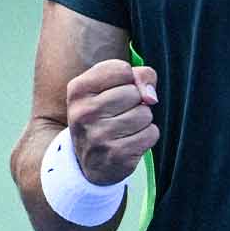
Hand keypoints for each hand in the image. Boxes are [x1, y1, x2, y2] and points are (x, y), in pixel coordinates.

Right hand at [65, 60, 157, 184]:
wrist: (90, 161)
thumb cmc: (106, 114)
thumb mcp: (113, 86)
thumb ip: (139, 75)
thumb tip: (151, 98)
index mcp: (78, 90)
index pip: (122, 70)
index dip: (128, 80)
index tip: (114, 92)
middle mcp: (83, 112)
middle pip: (134, 92)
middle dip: (135, 102)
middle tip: (117, 115)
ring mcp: (98, 135)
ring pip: (145, 113)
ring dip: (142, 121)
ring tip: (123, 129)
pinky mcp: (116, 154)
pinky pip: (151, 134)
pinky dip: (146, 137)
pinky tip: (129, 142)